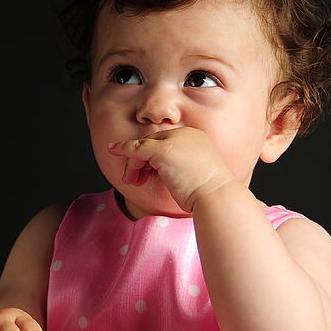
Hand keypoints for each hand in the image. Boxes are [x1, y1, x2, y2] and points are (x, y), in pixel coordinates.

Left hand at [107, 127, 235, 211]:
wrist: (218, 196)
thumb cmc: (209, 193)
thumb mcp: (195, 173)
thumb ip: (180, 166)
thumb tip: (162, 171)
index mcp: (195, 137)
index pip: (165, 141)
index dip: (151, 158)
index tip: (145, 173)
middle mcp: (186, 134)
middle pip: (152, 143)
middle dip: (139, 161)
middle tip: (133, 179)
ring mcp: (175, 141)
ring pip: (143, 148)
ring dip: (133, 165)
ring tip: (133, 182)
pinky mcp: (163, 150)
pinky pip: (136, 149)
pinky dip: (123, 150)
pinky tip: (112, 151)